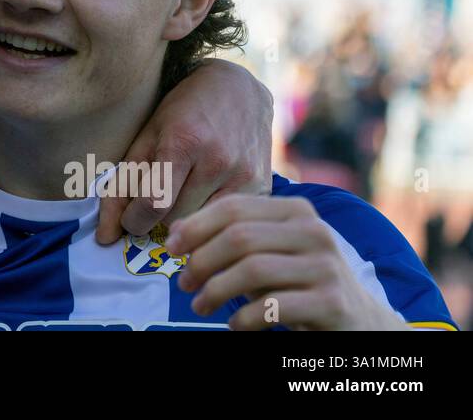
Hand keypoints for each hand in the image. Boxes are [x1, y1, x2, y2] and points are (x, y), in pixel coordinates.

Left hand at [96, 58, 271, 243]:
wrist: (239, 89)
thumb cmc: (183, 111)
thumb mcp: (145, 138)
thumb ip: (122, 185)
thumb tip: (105, 235)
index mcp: (184, 143)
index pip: (154, 204)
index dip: (134, 220)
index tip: (131, 219)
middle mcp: (218, 161)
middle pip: (176, 219)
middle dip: (158, 217)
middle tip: (158, 197)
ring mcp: (245, 175)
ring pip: (202, 225)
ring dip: (185, 218)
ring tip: (183, 192)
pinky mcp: (263, 187)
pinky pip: (225, 220)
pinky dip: (210, 215)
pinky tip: (208, 191)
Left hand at [164, 194, 406, 329]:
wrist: (361, 321)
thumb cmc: (301, 282)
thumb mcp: (271, 252)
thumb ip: (232, 236)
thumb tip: (177, 232)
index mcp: (296, 210)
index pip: (234, 207)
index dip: (196, 226)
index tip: (171, 248)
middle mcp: (314, 232)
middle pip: (239, 238)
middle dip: (201, 261)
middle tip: (183, 283)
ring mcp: (326, 266)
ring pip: (252, 270)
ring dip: (216, 291)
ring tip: (200, 305)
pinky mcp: (333, 302)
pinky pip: (273, 307)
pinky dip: (244, 318)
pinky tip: (235, 325)